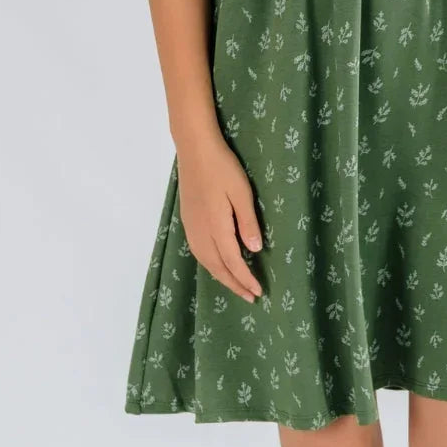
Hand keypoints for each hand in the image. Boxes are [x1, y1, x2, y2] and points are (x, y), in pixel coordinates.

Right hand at [177, 135, 265, 303]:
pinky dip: (210, 264)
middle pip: (217, 267)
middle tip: (250, 297)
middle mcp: (200, 232)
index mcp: (216, 227)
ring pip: (206, 261)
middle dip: (234, 284)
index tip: (258, 291)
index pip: (233, 262)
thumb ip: (248, 223)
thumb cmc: (223, 167)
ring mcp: (191, 227)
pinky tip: (217, 263)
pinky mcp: (188, 220)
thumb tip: (255, 251)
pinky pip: (199, 252)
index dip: (245, 279)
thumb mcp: (242, 193)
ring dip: (221, 276)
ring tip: (235, 285)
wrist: (195, 150)